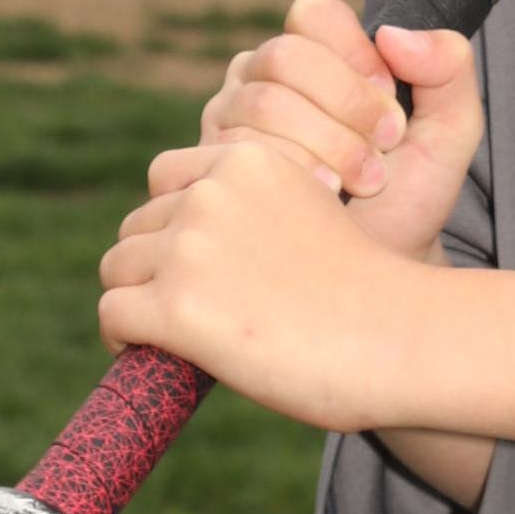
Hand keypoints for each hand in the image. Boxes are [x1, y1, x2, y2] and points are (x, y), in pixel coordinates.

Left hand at [101, 135, 444, 431]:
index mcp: (247, 159)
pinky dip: (125, 336)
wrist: (401, 339)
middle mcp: (211, 193)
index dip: (176, 221)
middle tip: (194, 308)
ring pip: (118, 267)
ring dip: (139, 299)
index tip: (200, 262)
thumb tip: (191, 245)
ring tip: (177, 334)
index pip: (167, 177)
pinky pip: (113, 313)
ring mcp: (190, 248)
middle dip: (156, 264)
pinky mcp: (175, 306)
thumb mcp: (308, 213)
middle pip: (138, 224)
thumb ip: (253, 210)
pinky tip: (158, 354)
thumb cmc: (366, 290)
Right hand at [152, 0, 483, 263]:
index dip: (356, 59)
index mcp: (314, 53)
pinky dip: (291, 175)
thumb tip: (393, 33)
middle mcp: (261, 77)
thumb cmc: (409, 198)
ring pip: (260, 104)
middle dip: (345, 108)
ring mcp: (226, 119)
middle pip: (284, 57)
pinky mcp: (204, 167)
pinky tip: (321, 201)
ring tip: (359, 185)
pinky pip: (233, 151)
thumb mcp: (450, 132)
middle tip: (382, 154)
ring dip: (324, 147)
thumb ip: (448, 68)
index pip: (313, 14)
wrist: (375, 275)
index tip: (393, 111)